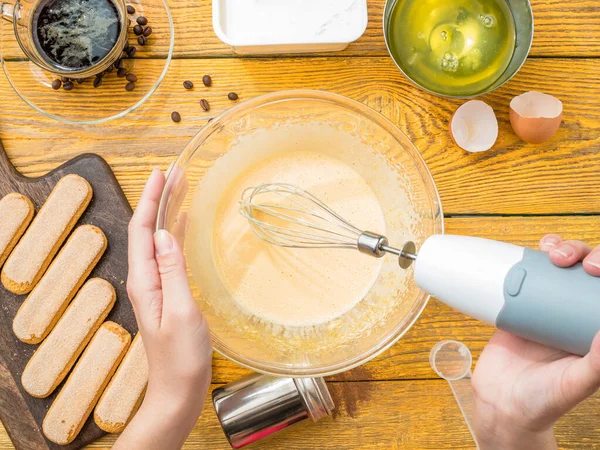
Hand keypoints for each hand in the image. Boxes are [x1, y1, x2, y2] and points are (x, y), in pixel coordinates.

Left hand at [114, 168, 211, 449]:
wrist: (178, 389)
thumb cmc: (181, 356)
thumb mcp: (180, 311)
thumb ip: (172, 271)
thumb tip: (166, 233)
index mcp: (144, 281)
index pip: (142, 231)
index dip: (151, 200)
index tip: (163, 173)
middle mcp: (146, 280)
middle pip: (148, 231)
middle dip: (158, 199)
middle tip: (175, 173)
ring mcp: (156, 287)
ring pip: (159, 241)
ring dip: (167, 213)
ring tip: (181, 190)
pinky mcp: (168, 294)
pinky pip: (169, 255)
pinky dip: (176, 234)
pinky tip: (185, 227)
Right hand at [472, 235, 599, 449]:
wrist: (500, 404)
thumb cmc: (543, 402)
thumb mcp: (575, 384)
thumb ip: (596, 363)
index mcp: (593, 329)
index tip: (595, 268)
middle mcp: (573, 315)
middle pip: (585, 271)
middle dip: (584, 253)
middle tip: (569, 260)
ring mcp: (545, 307)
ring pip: (558, 267)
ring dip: (560, 248)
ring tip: (551, 251)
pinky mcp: (518, 305)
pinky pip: (525, 275)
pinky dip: (530, 258)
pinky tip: (532, 251)